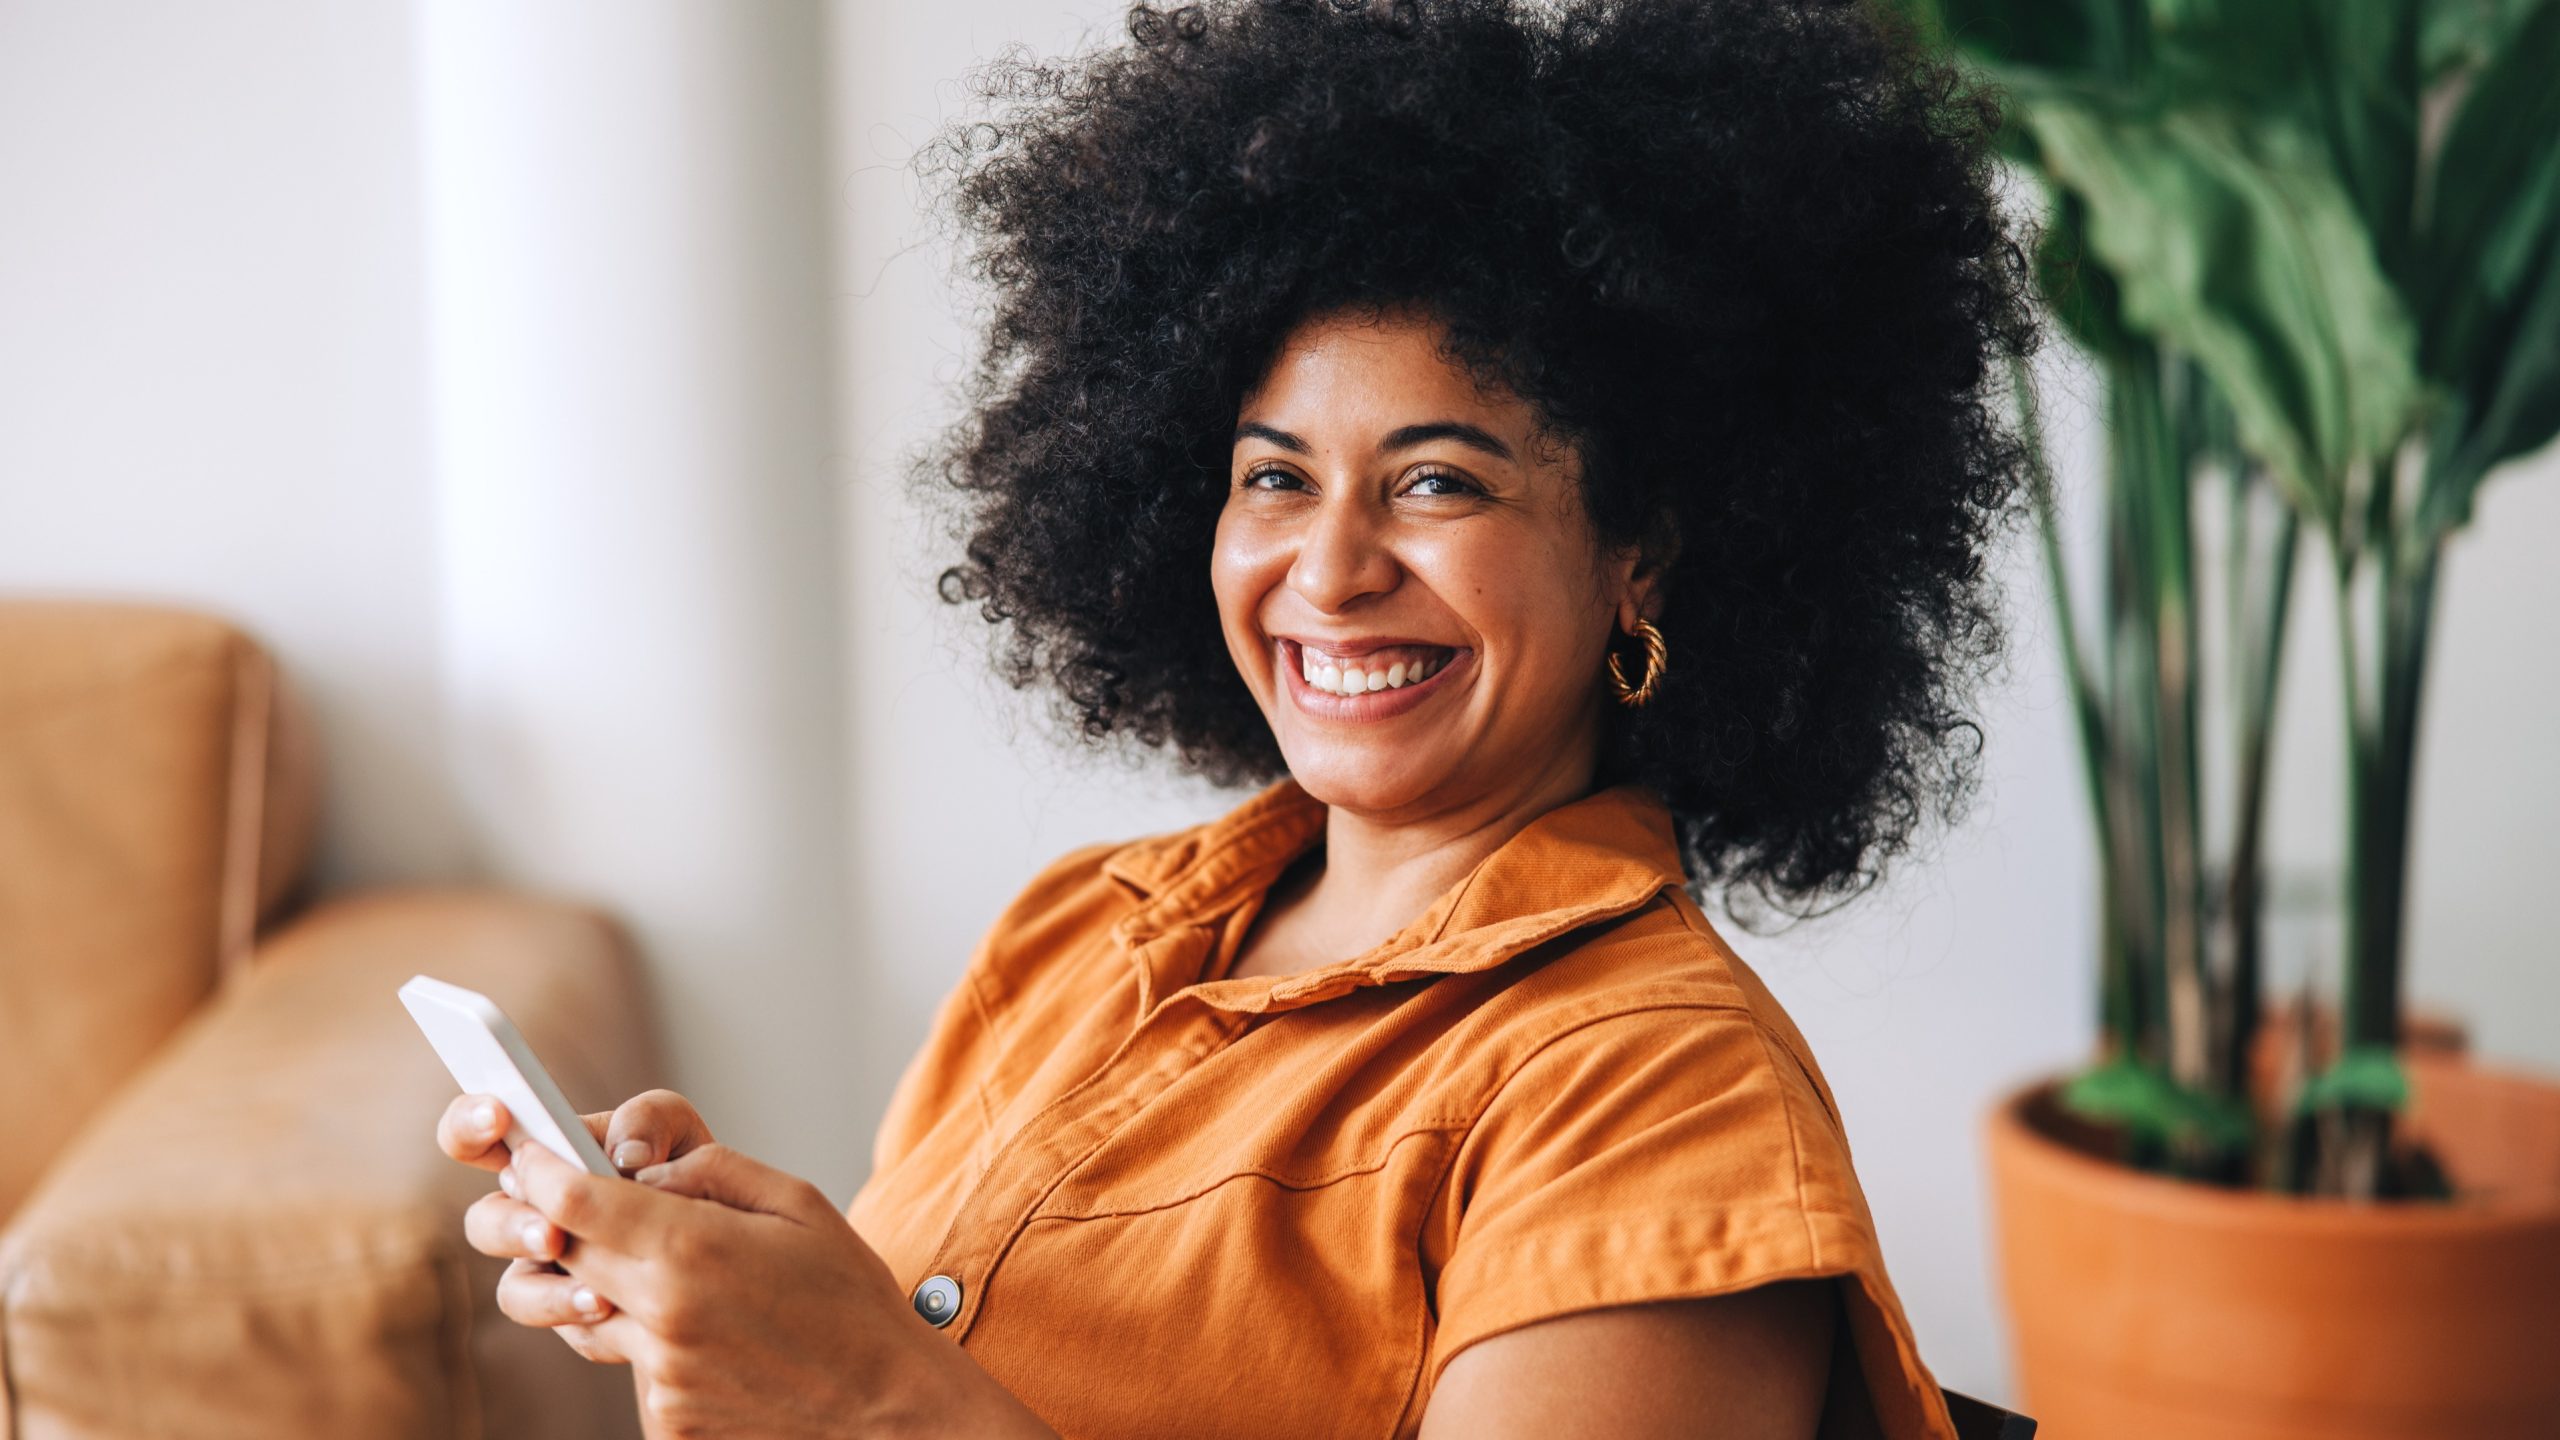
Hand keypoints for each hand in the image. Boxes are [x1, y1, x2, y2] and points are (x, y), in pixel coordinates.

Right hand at [435, 1089, 715, 1364]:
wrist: (724, 1236)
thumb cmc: (687, 1169)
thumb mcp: (676, 1128)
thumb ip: (648, 1120)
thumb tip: (625, 1156)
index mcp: (543, 1156)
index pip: (478, 1134)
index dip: (469, 1123)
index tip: (497, 1117)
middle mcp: (533, 1214)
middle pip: (484, 1223)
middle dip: (510, 1227)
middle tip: (551, 1232)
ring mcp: (547, 1270)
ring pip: (515, 1289)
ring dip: (544, 1288)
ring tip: (593, 1288)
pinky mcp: (573, 1313)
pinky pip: (558, 1323)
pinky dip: (578, 1312)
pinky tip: (608, 1304)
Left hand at [505, 1137, 1058, 1438]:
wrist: (886, 1404)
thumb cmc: (851, 1297)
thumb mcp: (798, 1203)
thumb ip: (712, 1170)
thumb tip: (645, 1171)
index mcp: (693, 1249)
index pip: (573, 1200)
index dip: (539, 1169)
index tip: (531, 1155)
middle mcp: (662, 1315)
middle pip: (565, 1254)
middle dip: (564, 1223)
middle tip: (588, 1205)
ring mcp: (659, 1376)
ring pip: (588, 1313)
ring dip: (608, 1286)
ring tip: (683, 1279)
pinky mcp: (665, 1420)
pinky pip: (628, 1364)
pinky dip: (651, 1340)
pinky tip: (714, 1336)